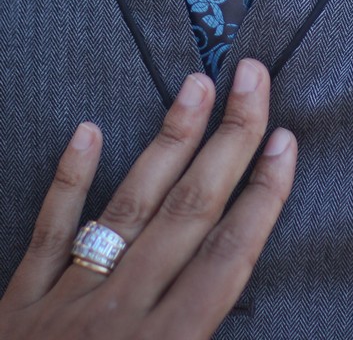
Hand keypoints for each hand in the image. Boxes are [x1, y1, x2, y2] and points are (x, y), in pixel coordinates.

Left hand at [0, 59, 295, 339]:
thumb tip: (234, 294)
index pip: (229, 256)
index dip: (264, 195)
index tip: (286, 141)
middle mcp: (123, 311)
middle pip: (190, 210)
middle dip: (230, 139)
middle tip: (252, 79)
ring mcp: (69, 298)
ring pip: (130, 204)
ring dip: (168, 141)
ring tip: (195, 86)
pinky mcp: (23, 297)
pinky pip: (50, 229)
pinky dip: (69, 180)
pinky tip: (87, 132)